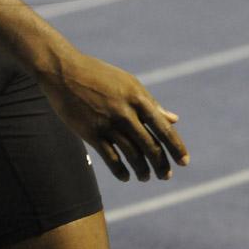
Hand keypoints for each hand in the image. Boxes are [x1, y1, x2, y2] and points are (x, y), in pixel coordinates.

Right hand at [38, 53, 189, 181]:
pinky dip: (121, 171)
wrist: (64, 71)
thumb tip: (174, 119)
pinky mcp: (91, 133)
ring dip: (142, 170)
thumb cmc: (99, 75)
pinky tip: (126, 176)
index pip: (163, 128)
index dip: (176, 147)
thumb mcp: (128, 84)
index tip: (185, 162)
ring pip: (132, 155)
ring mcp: (107, 123)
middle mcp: (125, 112)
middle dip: (161, 164)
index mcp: (137, 97)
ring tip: (146, 177)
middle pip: (150, 146)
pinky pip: (111, 159)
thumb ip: (151, 103)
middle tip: (165, 176)